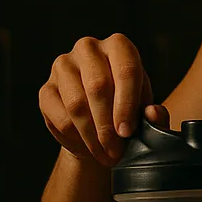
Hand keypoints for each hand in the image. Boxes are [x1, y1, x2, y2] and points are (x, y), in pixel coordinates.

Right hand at [39, 33, 166, 164]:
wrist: (97, 124)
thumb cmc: (126, 111)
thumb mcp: (146, 113)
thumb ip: (155, 115)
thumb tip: (153, 114)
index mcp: (119, 46)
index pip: (125, 70)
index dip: (126, 104)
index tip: (127, 132)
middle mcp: (89, 48)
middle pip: (98, 86)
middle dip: (108, 125)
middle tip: (115, 150)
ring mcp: (63, 66)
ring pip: (76, 104)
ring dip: (92, 135)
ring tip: (105, 154)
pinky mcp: (46, 88)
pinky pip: (60, 117)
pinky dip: (76, 137)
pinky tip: (87, 146)